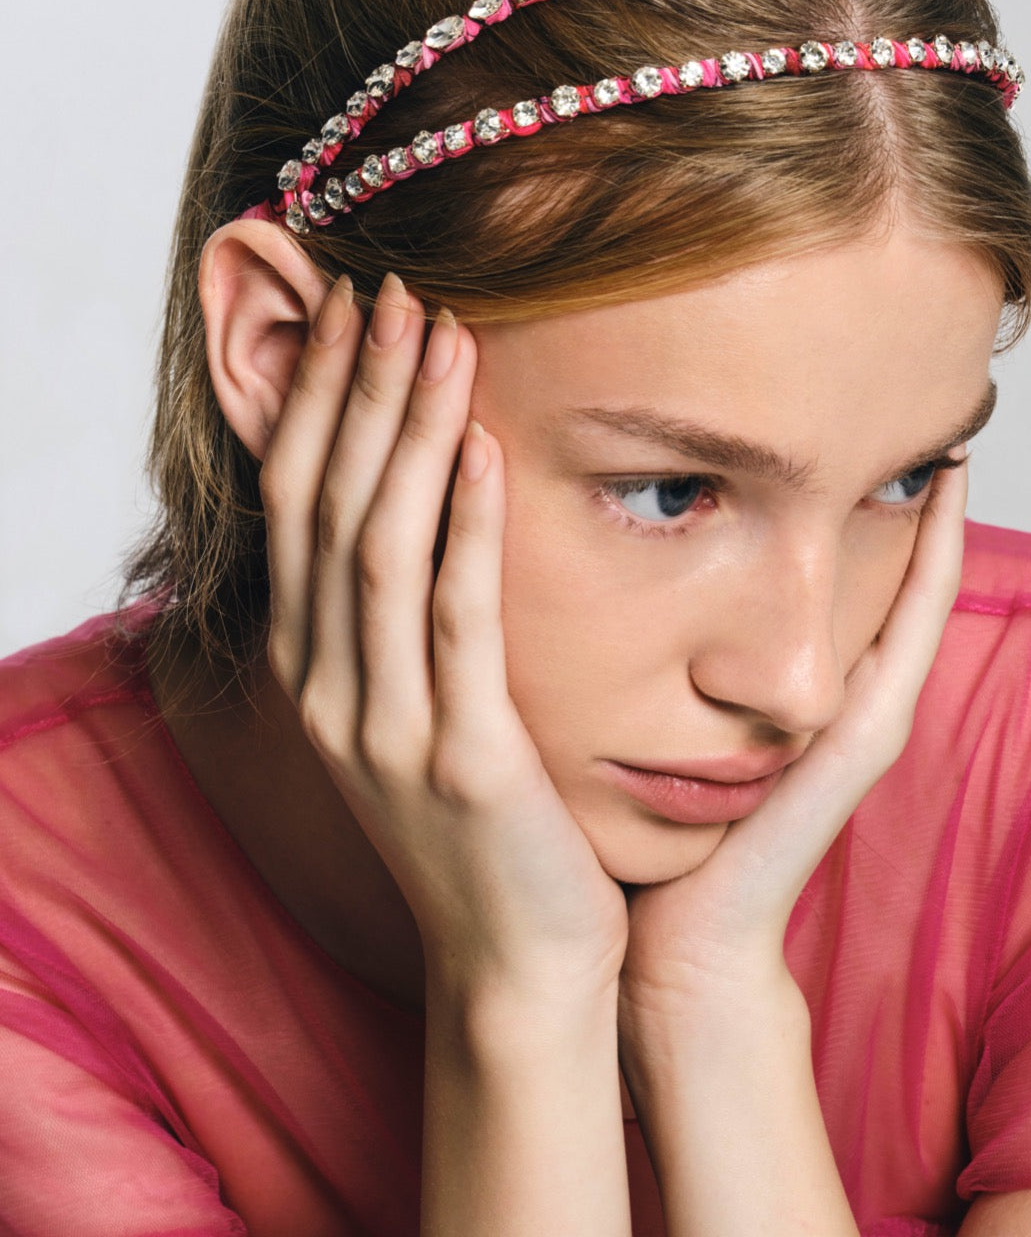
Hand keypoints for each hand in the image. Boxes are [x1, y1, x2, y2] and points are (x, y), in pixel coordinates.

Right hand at [259, 272, 628, 1008]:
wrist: (516, 960)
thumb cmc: (482, 821)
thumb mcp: (414, 705)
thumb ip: (399, 612)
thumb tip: (422, 491)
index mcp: (311, 667)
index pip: (297, 504)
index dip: (318, 401)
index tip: (353, 309)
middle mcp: (327, 688)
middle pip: (327, 504)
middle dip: (356, 388)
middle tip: (393, 286)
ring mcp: (384, 727)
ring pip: (379, 546)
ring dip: (408, 430)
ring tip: (440, 333)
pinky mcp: (460, 758)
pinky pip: (457, 620)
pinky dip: (467, 527)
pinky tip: (488, 447)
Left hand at [616, 454, 970, 1024]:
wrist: (667, 941)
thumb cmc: (640, 828)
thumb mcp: (630, 711)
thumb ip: (623, 647)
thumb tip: (560, 554)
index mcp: (780, 682)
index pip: (820, 564)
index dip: (830, 486)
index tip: (822, 403)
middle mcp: (832, 689)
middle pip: (876, 566)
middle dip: (889, 484)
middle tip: (901, 383)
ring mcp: (860, 713)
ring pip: (916, 584)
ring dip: (933, 507)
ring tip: (947, 418)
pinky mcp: (865, 740)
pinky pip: (914, 632)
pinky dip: (936, 563)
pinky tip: (942, 493)